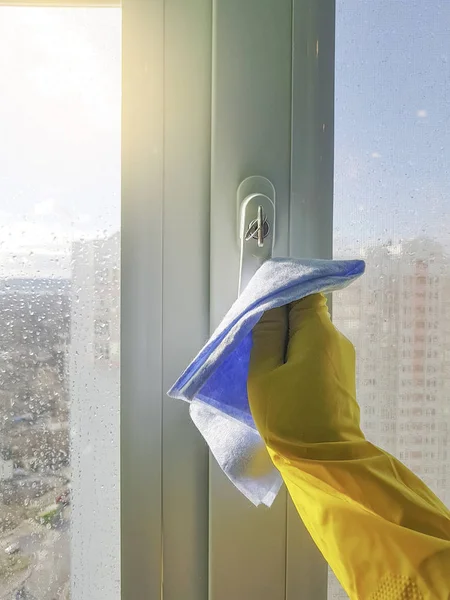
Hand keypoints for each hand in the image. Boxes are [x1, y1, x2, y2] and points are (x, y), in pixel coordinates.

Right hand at [247, 293, 362, 451]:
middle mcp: (337, 339)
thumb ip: (267, 334)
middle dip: (282, 321)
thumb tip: (270, 306)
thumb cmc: (290, 416)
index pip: (304, 294)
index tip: (260, 311)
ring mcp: (343, 359)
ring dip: (289, 342)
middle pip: (308, 314)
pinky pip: (317, 354)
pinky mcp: (342, 376)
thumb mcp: (264, 373)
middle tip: (255, 339)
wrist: (325, 462)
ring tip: (266, 361)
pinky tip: (283, 375)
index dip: (281, 297)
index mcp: (319, 332)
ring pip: (311, 335)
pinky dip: (299, 357)